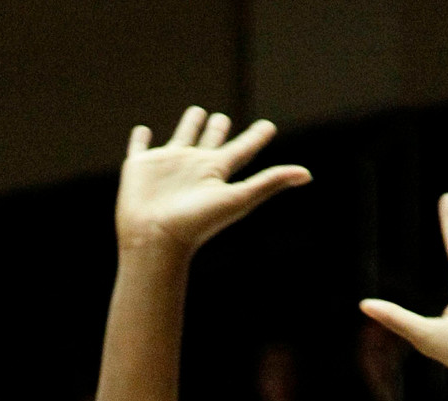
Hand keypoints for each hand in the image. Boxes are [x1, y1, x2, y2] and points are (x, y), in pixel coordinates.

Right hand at [115, 109, 309, 259]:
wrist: (155, 241)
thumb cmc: (196, 224)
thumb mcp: (239, 199)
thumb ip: (270, 182)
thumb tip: (308, 175)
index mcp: (217, 173)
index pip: (242, 150)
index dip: (256, 138)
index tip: (268, 128)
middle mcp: (194, 167)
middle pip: (211, 142)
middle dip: (218, 129)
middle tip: (223, 119)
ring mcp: (167, 166)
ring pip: (181, 138)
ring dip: (189, 125)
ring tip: (197, 112)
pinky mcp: (139, 167)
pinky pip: (140, 148)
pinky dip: (140, 140)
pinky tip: (142, 132)